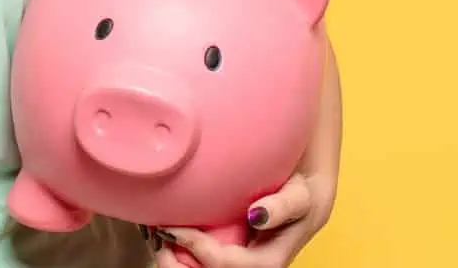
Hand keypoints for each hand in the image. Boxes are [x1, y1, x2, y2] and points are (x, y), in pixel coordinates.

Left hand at [153, 174, 332, 267]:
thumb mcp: (300, 197)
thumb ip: (284, 206)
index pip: (224, 264)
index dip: (195, 247)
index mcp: (267, 264)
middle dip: (174, 265)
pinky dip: (177, 259)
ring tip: (155, 238)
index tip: (170, 226)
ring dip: (172, 264)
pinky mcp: (225, 264)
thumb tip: (258, 215)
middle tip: (156, 237)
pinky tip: (164, 238)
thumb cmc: (300, 197)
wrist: (302, 203)